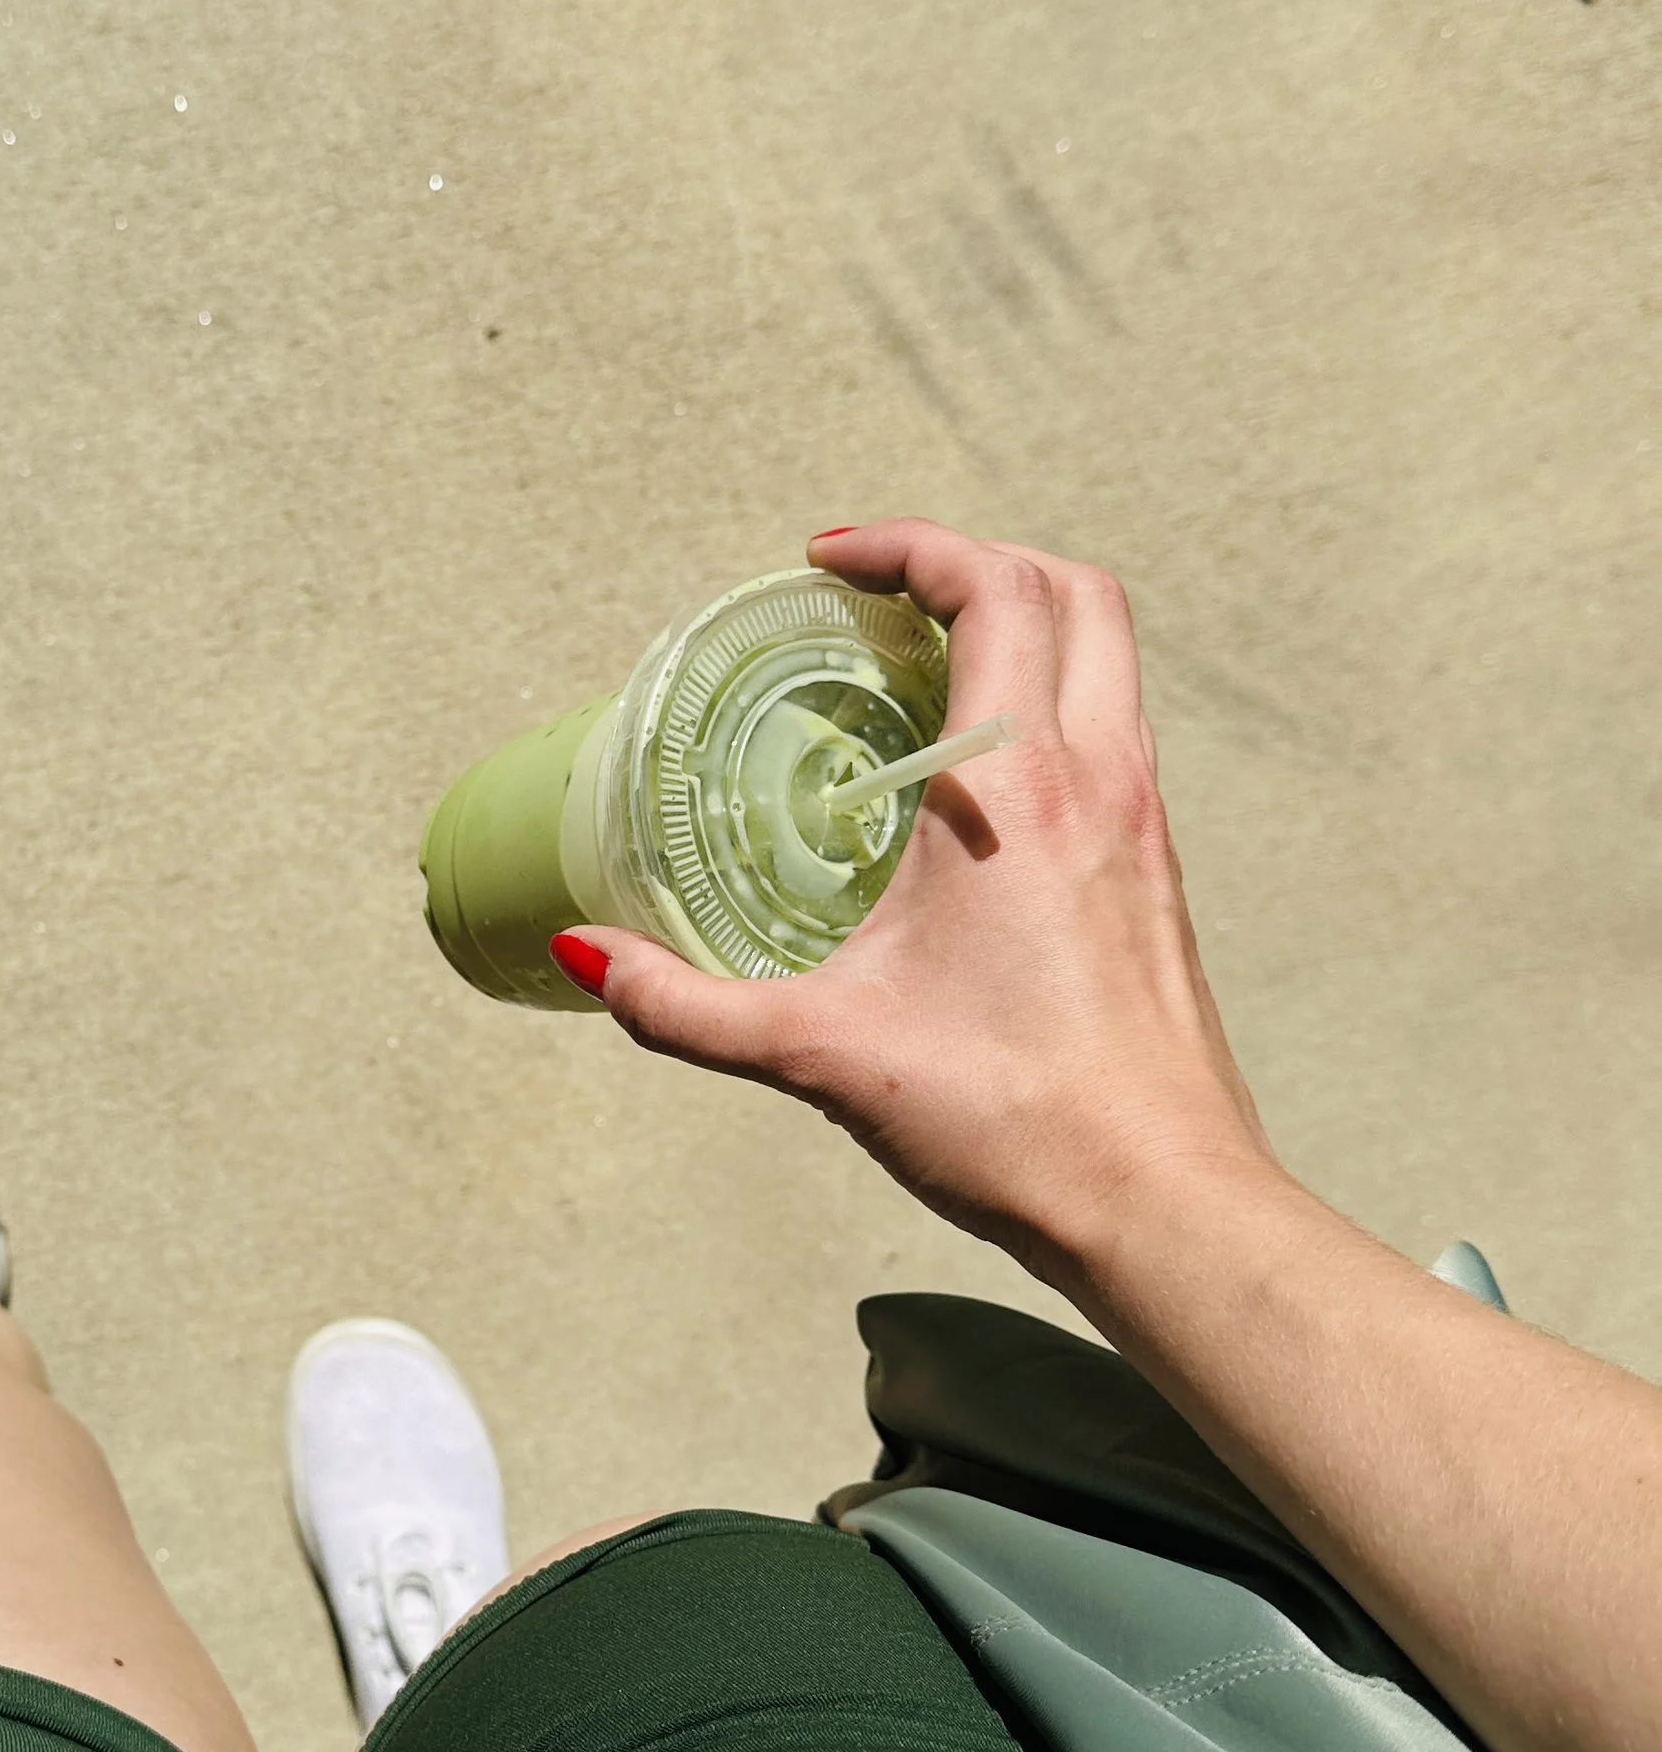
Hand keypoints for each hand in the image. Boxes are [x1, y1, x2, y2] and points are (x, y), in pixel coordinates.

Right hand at [555, 520, 1276, 1288]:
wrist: (1162, 1204)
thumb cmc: (1017, 1119)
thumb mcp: (822, 1054)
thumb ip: (688, 1006)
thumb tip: (589, 960)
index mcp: (1020, 792)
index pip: (993, 590)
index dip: (911, 547)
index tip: (833, 560)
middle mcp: (1101, 783)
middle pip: (1074, 590)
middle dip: (975, 561)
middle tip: (880, 594)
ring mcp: (1144, 827)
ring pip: (1106, 660)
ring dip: (1022, 626)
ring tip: (919, 670)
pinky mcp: (1156, 878)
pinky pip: (1110, 737)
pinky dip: (1047, 706)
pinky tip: (971, 784)